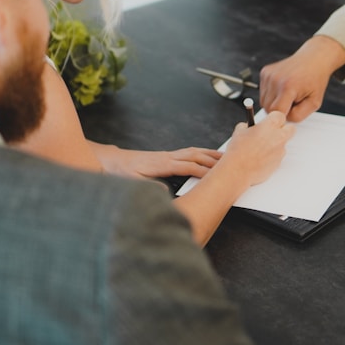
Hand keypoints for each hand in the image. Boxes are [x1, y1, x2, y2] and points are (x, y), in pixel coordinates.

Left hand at [90, 142, 221, 178]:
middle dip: (213, 160)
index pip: (188, 166)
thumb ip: (148, 186)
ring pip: (194, 152)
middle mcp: (168, 157)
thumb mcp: (132, 182)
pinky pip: (189, 152)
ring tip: (226, 157)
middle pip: (195, 155)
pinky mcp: (168, 156)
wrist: (113, 160)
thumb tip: (165, 192)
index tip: (217, 175)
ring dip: (210, 154)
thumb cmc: (122, 171)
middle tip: (230, 164)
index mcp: (162, 164)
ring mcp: (169, 155)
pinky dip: (202, 153)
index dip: (203, 170)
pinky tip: (208, 156)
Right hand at [223, 111, 295, 186]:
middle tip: (272, 132)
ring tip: (260, 149)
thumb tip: (250, 127)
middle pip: (291, 129)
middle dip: (283, 129)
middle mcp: (278, 137)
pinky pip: (278, 156)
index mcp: (270, 126)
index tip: (268, 121)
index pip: (280, 116)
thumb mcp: (239, 131)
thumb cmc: (238, 151)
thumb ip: (248, 126)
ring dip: (276, 144)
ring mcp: (280, 151)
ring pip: (283, 144)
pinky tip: (259, 158)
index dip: (273, 119)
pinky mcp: (278, 163)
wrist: (238, 170)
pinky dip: (271, 156)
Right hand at [260, 35, 344, 121]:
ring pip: (263, 101)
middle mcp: (275, 79)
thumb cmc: (315, 80)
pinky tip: (282, 87)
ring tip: (288, 95)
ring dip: (274, 102)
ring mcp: (268, 75)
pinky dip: (271, 94)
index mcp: (288, 86)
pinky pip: (263, 92)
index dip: (283, 117)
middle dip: (279, 110)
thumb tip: (282, 121)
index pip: (276, 113)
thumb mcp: (314, 102)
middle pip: (268, 108)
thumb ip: (299, 115)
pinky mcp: (264, 72)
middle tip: (292, 102)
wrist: (313, 59)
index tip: (291, 113)